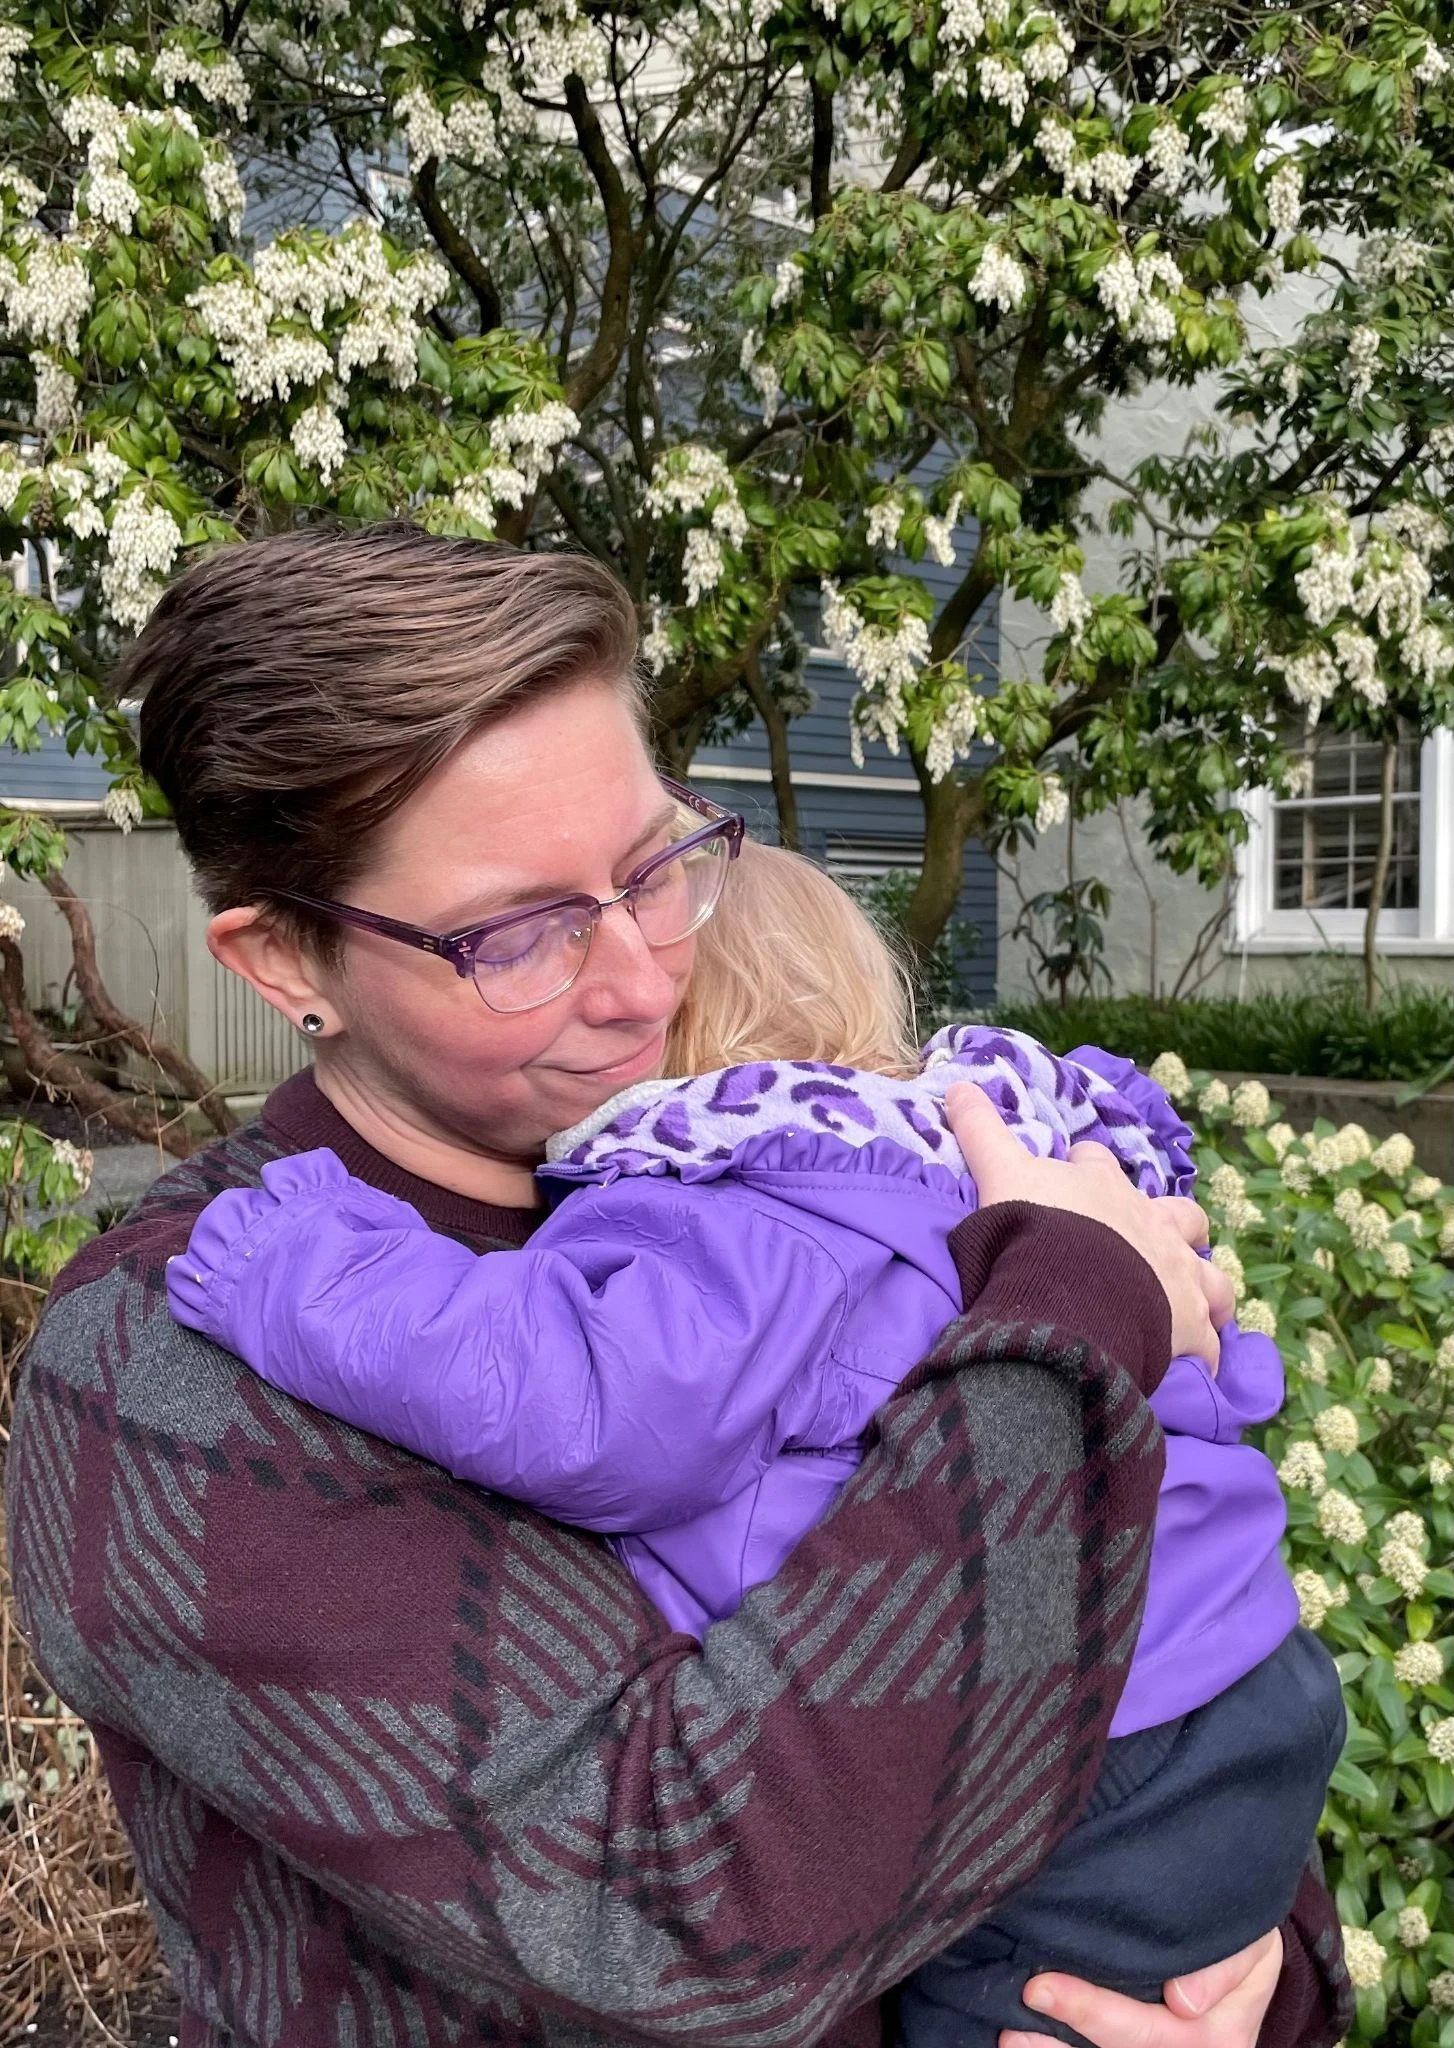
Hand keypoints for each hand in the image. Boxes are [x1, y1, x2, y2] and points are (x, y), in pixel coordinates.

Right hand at [945, 1082, 1234, 1369]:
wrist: (1068, 1293)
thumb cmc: (1034, 1232)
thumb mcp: (1001, 1174)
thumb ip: (981, 1131)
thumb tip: (957, 1084)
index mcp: (1104, 1188)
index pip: (1098, 1165)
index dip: (1085, 1169)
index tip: (1073, 1177)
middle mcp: (1150, 1224)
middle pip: (1177, 1213)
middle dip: (1170, 1224)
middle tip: (1149, 1244)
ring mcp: (1178, 1272)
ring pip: (1210, 1273)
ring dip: (1203, 1283)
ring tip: (1194, 1301)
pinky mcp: (1190, 1322)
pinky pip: (1209, 1339)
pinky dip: (1206, 1347)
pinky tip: (1200, 1359)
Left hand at [998, 1929, 1282, 2047]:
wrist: (1241, 1954)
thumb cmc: (1240, 1941)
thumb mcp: (1252, 1945)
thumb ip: (1226, 1967)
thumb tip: (1184, 2002)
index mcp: (1218, 2039)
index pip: (1147, 2031)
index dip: (1092, 2013)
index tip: (1042, 1988)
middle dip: (1062, 2036)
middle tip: (1017, 2002)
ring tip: (1009, 2037)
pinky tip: (1025, 2038)